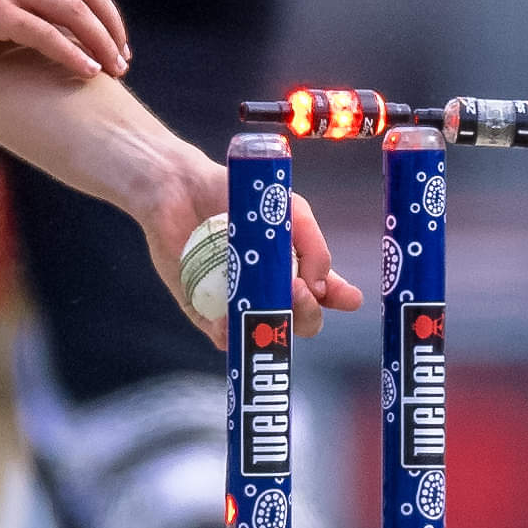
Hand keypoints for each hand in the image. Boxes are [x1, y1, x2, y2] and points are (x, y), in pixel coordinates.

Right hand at [0, 0, 131, 78]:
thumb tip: (27, 7)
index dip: (102, 5)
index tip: (112, 34)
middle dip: (112, 25)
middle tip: (123, 56)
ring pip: (75, 12)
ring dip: (102, 43)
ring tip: (114, 69)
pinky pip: (50, 35)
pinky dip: (74, 54)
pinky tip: (87, 72)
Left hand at [144, 169, 361, 337]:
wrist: (180, 189)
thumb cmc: (239, 197)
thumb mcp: (288, 209)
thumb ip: (313, 245)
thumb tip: (319, 287)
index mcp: (296, 268)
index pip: (326, 293)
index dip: (341, 299)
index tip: (347, 297)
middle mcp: (271, 291)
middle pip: (302, 321)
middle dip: (308, 313)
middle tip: (298, 290)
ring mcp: (240, 305)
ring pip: (266, 335)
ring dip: (273, 327)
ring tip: (267, 302)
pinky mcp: (207, 314)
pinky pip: (225, 338)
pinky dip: (230, 333)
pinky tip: (228, 319)